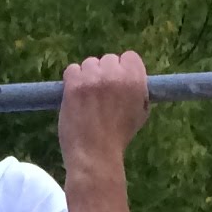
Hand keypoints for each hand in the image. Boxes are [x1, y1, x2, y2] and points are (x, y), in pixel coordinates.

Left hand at [56, 50, 149, 174]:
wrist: (95, 155)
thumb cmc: (118, 137)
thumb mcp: (140, 113)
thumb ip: (138, 91)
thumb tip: (132, 77)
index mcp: (136, 80)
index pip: (130, 57)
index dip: (123, 69)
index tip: (118, 83)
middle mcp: (115, 75)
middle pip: (108, 59)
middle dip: (105, 74)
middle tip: (101, 94)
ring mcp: (93, 79)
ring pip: (89, 64)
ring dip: (88, 77)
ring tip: (87, 98)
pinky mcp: (74, 85)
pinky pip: (72, 70)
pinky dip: (72, 81)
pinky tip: (75, 96)